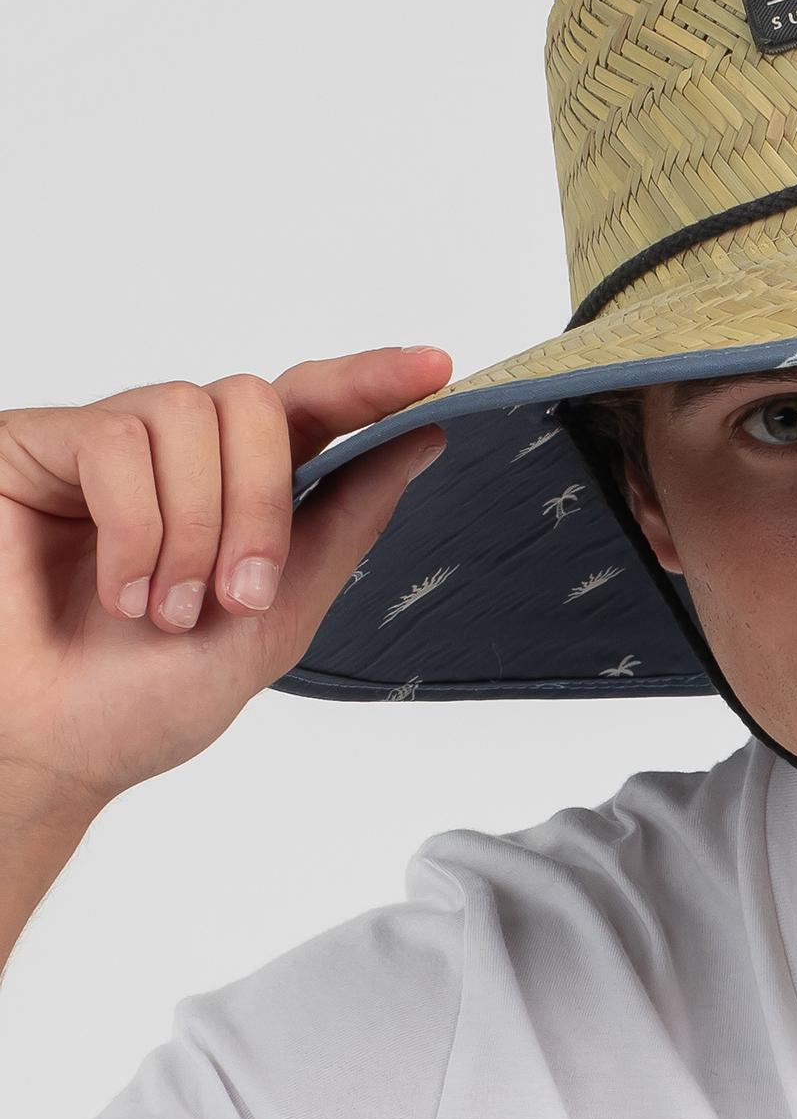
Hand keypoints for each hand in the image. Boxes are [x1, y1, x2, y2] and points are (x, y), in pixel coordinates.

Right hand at [0, 348, 450, 813]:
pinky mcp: (40, 445)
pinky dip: (136, 524)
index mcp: (238, 493)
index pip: (310, 409)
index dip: (369, 382)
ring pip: (190, 411)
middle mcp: (177, 459)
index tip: (435, 368)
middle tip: (239, 594)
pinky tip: (122, 589)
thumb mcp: (276, 618)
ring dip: (197, 525)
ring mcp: (107, 447)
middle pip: (256, 401)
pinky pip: (117, 439)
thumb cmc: (140, 701)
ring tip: (166, 609)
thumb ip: (345, 522)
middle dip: (262, 502)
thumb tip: (421, 440)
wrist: (49, 749)